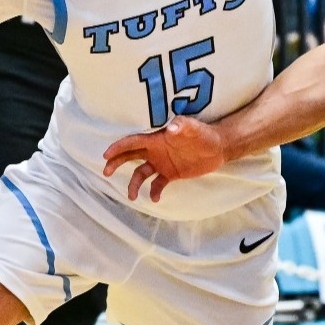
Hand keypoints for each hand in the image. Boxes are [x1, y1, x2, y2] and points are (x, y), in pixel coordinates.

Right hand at [102, 115, 226, 201]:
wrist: (218, 147)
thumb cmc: (203, 133)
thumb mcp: (193, 128)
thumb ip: (182, 126)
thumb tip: (171, 128)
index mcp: (156, 139)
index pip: (133, 142)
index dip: (119, 147)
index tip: (106, 155)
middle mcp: (155, 151)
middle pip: (130, 156)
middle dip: (116, 163)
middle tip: (106, 172)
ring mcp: (162, 163)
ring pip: (141, 174)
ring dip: (134, 184)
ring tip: (131, 197)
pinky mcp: (171, 174)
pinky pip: (158, 184)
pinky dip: (154, 191)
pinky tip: (155, 198)